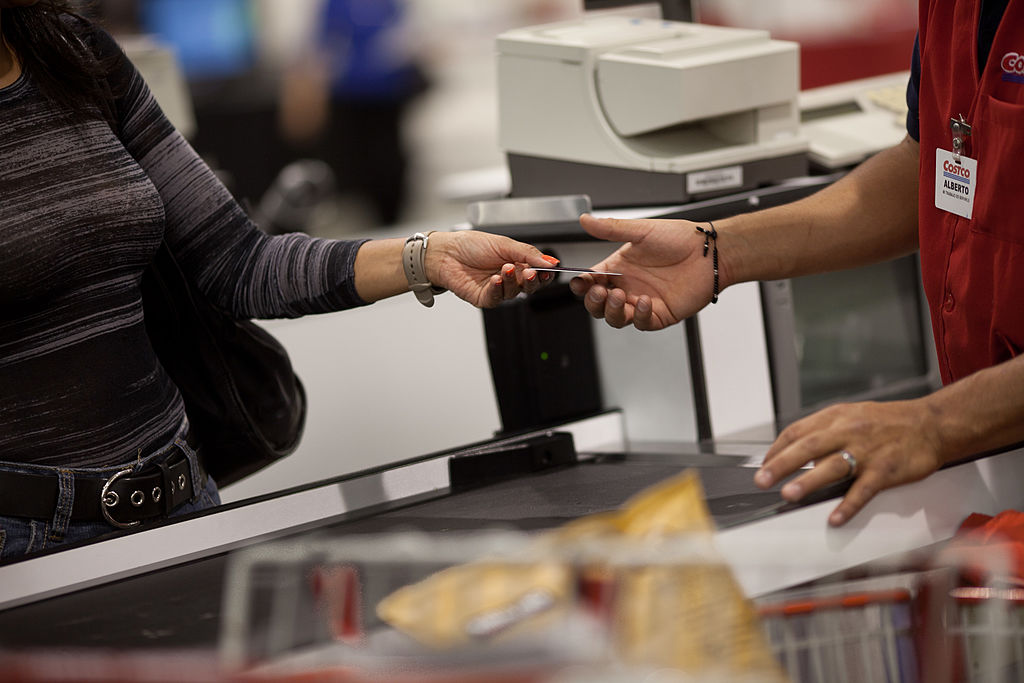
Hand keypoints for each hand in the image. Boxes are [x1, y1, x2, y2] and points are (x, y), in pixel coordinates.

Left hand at [426, 231, 554, 307]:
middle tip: (531, 272)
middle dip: (533, 280)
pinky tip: (496, 279)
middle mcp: (509, 278)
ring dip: (512, 281)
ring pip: (514, 293)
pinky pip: (497, 298)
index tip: (548, 270)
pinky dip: (498, 289)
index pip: (538, 273)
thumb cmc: (470, 245)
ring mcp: (497, 289)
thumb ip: (528, 253)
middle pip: (530, 286)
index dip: (545, 274)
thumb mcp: (504, 243)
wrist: (445, 252)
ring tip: (505, 268)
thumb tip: (550, 261)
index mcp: (517, 263)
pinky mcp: (484, 298)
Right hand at [567, 214, 717, 329]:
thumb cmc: (680, 239)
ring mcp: (642, 302)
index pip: (591, 281)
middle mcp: (628, 286)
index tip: (580, 281)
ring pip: (615, 318)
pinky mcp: (659, 314)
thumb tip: (585, 220)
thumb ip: (611, 229)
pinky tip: (643, 301)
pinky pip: (641, 322)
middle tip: (600, 290)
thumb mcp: (642, 231)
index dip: (582, 284)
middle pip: (598, 305)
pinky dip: (638, 315)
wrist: (710, 253)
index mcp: (620, 268)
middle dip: (593, 301)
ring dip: (611, 310)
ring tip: (618, 295)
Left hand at [754, 399, 944, 525]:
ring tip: (788, 494)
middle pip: (808, 447)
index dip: (777, 449)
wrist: (931, 424)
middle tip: (762, 479)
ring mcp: (867, 451)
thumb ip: (824, 433)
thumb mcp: (851, 416)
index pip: (797, 432)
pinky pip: (864, 489)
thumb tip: (797, 453)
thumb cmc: (888, 422)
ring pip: (832, 466)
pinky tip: (835, 518)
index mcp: (836, 418)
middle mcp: (848, 431)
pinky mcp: (886, 469)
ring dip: (808, 481)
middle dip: (782, 464)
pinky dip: (848, 505)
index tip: (763, 465)